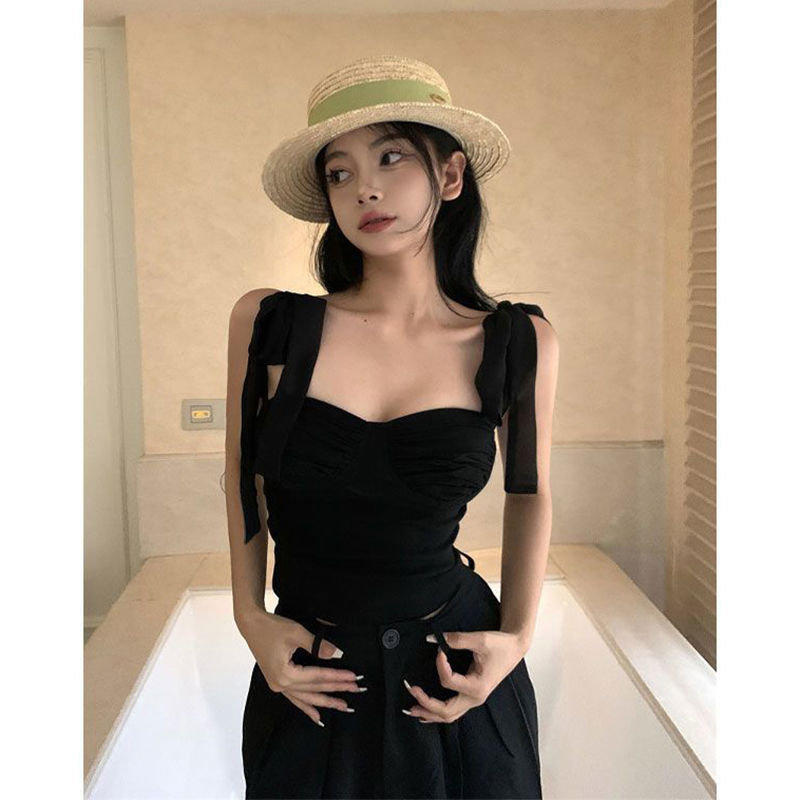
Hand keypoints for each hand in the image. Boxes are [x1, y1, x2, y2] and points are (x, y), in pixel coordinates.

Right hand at [240, 610, 364, 725]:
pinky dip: (306, 707)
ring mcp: (278, 686)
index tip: (354, 677)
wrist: (252, 625)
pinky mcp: (277, 682)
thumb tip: (337, 655)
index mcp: (286, 674)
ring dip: (325, 702)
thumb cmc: (273, 627)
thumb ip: (317, 646)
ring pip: (306, 698)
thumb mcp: (297, 633)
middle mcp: (281, 685)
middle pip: (314, 690)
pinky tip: (317, 716)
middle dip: (336, 690)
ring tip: (343, 706)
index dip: (337, 677)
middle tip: (356, 691)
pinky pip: (295, 699)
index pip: (318, 678)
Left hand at [403, 630, 525, 723]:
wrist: (514, 648)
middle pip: (445, 711)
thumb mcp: (479, 639)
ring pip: (448, 716)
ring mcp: (473, 700)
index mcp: (478, 686)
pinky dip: (437, 713)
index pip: (449, 681)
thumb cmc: (499, 645)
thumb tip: (433, 638)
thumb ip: (456, 639)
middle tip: (410, 689)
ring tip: (411, 708)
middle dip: (425, 703)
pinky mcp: (471, 696)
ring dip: (429, 713)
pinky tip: (425, 712)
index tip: (439, 649)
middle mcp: (475, 698)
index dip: (439, 665)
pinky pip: (453, 711)